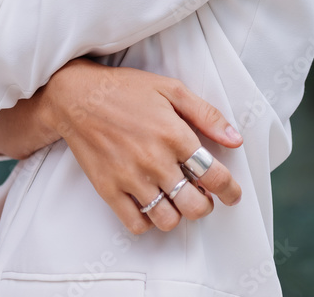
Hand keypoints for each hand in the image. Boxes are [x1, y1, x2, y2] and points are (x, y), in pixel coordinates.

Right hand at [44, 57, 242, 234]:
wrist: (77, 96)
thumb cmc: (126, 89)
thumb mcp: (171, 89)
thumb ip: (206, 114)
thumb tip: (235, 139)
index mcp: (174, 134)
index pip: (214, 175)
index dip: (230, 190)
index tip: (233, 194)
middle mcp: (155, 160)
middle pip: (195, 205)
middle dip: (206, 204)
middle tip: (203, 195)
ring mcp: (130, 177)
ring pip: (168, 219)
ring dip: (179, 215)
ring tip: (177, 200)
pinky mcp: (109, 189)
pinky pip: (136, 224)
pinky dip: (148, 221)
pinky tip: (150, 204)